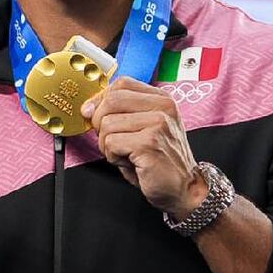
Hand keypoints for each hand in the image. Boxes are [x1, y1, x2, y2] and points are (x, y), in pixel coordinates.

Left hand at [81, 77, 206, 219]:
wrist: (184, 189)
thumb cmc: (159, 161)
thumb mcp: (141, 128)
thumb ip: (119, 112)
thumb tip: (87, 108)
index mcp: (161, 99)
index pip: (121, 84)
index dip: (101, 99)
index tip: (96, 115)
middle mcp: (163, 107)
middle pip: (111, 100)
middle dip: (100, 123)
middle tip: (113, 141)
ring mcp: (158, 123)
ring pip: (107, 123)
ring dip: (107, 145)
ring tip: (126, 154)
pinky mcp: (150, 142)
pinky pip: (111, 142)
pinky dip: (113, 157)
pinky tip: (130, 162)